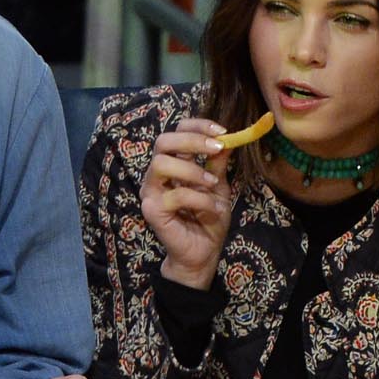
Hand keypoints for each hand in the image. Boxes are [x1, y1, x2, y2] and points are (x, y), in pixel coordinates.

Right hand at [138, 117, 232, 286]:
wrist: (204, 253)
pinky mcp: (152, 211)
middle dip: (192, 140)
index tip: (222, 132)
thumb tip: (228, 138)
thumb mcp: (219, 186)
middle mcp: (156, 175)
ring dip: (193, 171)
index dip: (197, 126)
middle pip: (162, 141)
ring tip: (213, 185)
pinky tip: (213, 209)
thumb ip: (218, 163)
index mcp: (172, 164)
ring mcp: (151, 192)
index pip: (175, 132)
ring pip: (162, 164)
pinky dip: (199, 199)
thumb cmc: (208, 220)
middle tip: (216, 148)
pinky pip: (175, 195)